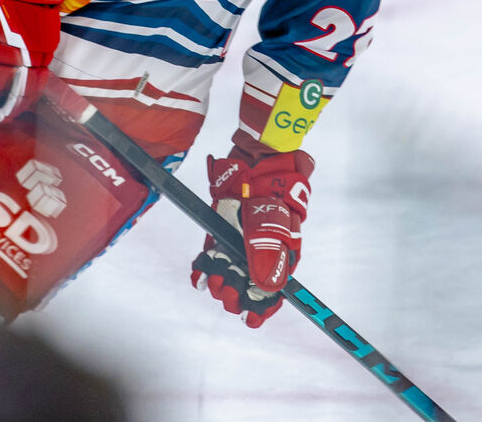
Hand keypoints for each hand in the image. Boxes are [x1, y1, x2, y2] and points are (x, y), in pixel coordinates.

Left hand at [190, 149, 313, 326]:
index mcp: (282, 257)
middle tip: (229, 292)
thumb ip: (268, 253)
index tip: (250, 319)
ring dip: (220, 284)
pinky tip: (199, 279)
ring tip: (216, 283)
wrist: (254, 162)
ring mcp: (239, 246)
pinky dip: (204, 272)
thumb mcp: (272, 223)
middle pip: (248, 289)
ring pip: (228, 277)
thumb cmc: (272, 192)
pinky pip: (212, 261)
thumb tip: (267, 289)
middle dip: (238, 295)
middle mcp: (260, 255)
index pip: (273, 293)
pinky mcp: (221, 236)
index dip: (262, 309)